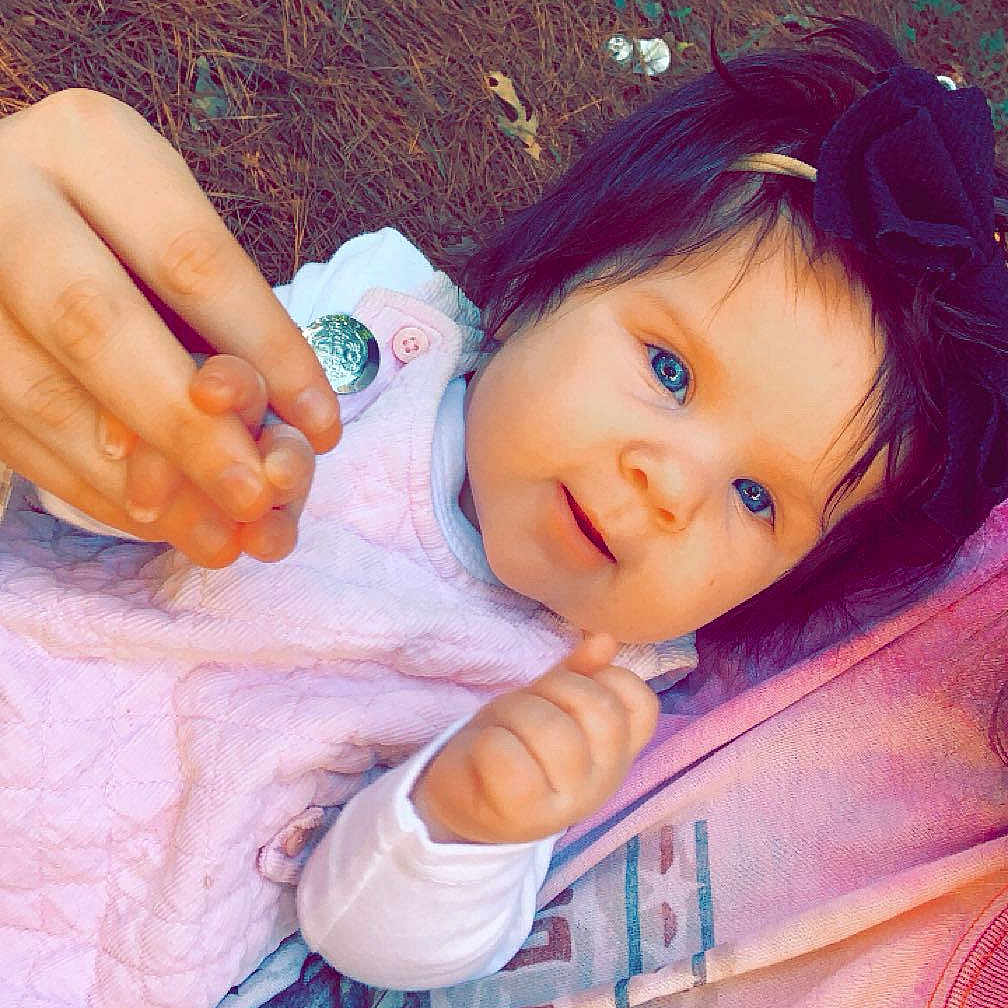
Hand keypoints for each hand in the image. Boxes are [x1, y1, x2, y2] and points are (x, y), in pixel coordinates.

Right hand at [0, 88, 340, 566]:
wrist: (7, 219)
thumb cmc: (127, 237)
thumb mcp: (180, 246)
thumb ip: (223, 330)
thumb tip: (284, 440)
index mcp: (92, 145)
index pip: (192, 258)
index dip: (265, 352)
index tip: (324, 429)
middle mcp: (3, 192)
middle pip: (94, 321)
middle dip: (184, 427)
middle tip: (254, 496)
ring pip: (32, 392)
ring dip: (131, 480)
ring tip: (212, 533)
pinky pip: (6, 431)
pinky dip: (86, 487)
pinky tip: (152, 518)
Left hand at [409, 634, 659, 844]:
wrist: (469, 801)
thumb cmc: (518, 742)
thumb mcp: (550, 702)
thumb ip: (580, 673)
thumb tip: (604, 640)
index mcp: (618, 753)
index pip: (641, 704)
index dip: (606, 679)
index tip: (570, 689)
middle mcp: (603, 782)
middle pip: (597, 709)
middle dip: (551, 689)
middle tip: (527, 705)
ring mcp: (569, 805)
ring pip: (551, 730)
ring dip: (513, 713)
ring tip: (502, 728)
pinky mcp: (523, 814)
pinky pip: (506, 756)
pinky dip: (488, 742)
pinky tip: (486, 752)